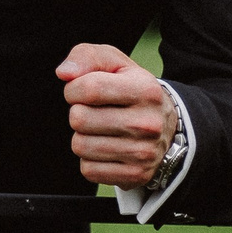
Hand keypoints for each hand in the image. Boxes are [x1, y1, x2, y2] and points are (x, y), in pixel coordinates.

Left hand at [57, 42, 176, 188]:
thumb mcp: (116, 64)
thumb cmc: (132, 90)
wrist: (166, 128)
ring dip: (83, 137)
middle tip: (96, 112)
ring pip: (80, 146)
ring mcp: (143, 153)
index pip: (88, 88)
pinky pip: (88, 170)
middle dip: (78, 113)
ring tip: (102, 130)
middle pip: (79, 119)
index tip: (83, 91)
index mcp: (145, 90)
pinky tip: (107, 149)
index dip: (74, 89)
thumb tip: (64, 73)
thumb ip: (87, 57)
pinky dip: (90, 160)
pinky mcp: (136, 175)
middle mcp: (148, 123)